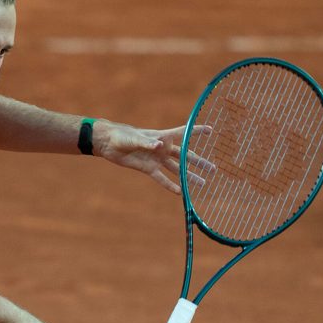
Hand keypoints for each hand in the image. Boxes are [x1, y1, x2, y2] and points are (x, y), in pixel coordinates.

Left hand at [93, 120, 213, 193]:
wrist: (109, 144)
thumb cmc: (122, 136)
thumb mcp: (135, 138)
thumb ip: (147, 143)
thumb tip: (159, 146)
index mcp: (162, 136)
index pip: (183, 133)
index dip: (196, 131)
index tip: (210, 130)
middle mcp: (162, 149)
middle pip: (185, 156)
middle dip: (199, 162)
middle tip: (213, 169)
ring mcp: (156, 160)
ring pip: (176, 169)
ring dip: (188, 176)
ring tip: (202, 183)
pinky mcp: (148, 169)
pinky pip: (162, 179)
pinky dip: (170, 185)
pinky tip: (180, 192)